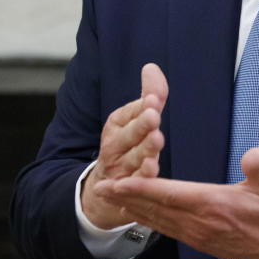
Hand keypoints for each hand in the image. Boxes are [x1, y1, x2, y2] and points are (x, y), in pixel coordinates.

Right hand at [81, 63, 167, 228]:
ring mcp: (119, 170)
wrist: (102, 188)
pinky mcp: (126, 192)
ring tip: (156, 141)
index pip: (130, 114)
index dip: (141, 108)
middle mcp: (114, 146)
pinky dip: (141, 179)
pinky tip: (152, 170)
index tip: (154, 101)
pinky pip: (135, 185)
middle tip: (154, 116)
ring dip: (144, 151)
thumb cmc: (128, 146)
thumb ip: (150, 95)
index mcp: (116, 125)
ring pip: (133, 160)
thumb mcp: (136, 119)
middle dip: (141, 126)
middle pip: (129, 136)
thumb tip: (151, 67)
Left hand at [96, 147, 258, 258]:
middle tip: (101, 187)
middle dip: (126, 198)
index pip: (169, 194)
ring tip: (113, 199)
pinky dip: (150, 221)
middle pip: (155, 209)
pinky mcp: (201, 242)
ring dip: (134, 209)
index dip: (140, 188)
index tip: (117, 182)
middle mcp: (201, 223)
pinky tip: (140, 215)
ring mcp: (199, 235)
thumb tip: (256, 155)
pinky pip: (168, 230)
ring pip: (158, 221)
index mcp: (214, 205)